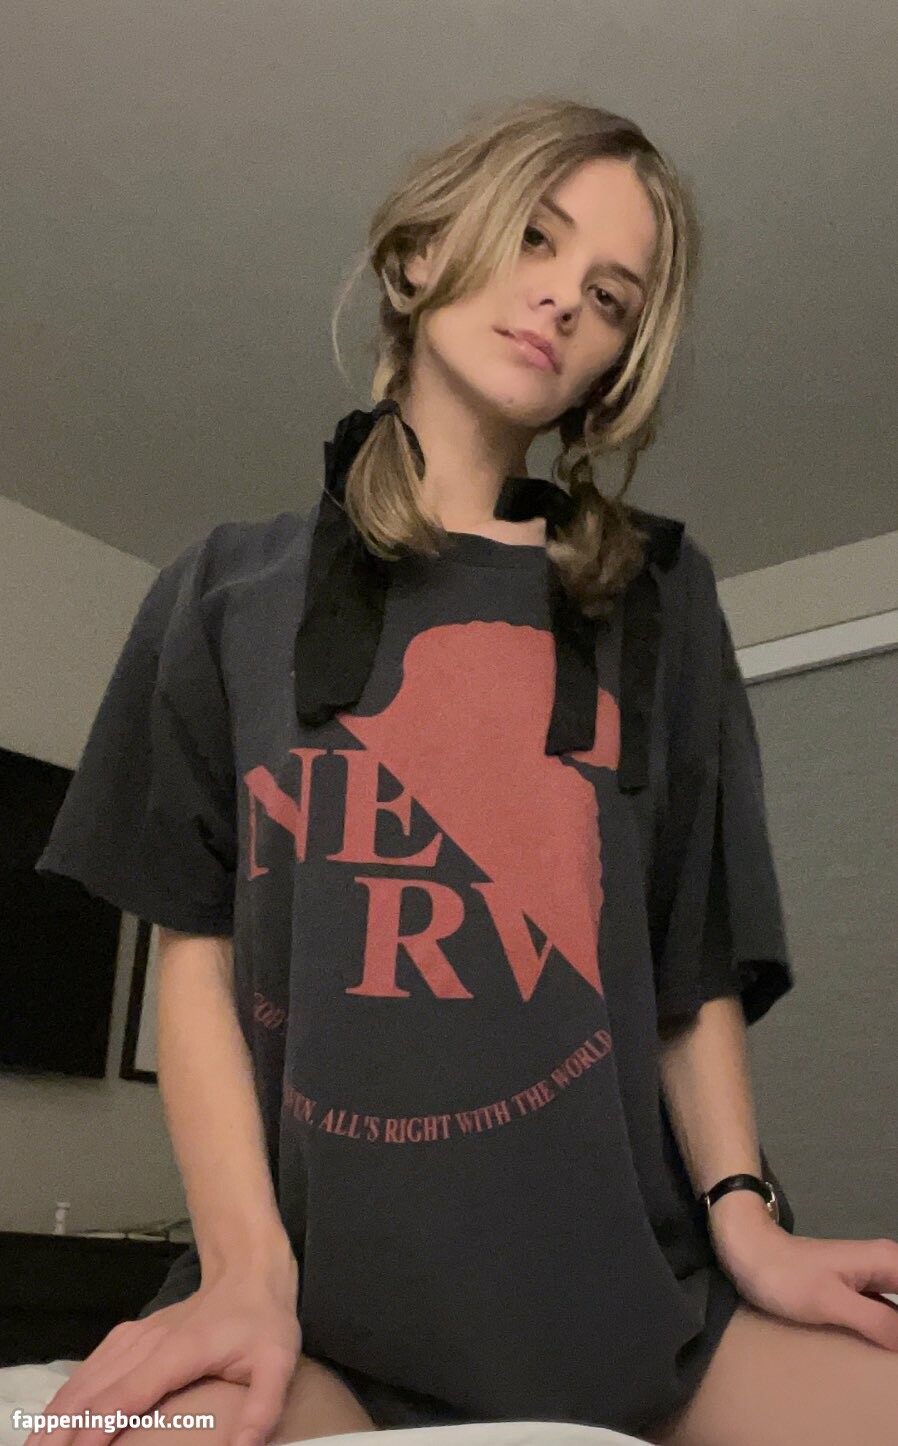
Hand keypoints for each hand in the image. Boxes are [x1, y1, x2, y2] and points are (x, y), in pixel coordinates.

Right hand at [23, 1256, 300, 1445]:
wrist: (248, 1269)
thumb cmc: (263, 1320)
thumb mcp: (277, 1363)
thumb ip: (261, 1409)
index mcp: (177, 1351)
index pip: (126, 1395)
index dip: (96, 1428)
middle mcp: (146, 1342)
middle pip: (93, 1391)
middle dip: (62, 1429)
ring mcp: (135, 1336)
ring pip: (84, 1378)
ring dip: (57, 1414)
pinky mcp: (130, 1336)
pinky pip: (90, 1367)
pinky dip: (68, 1395)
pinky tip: (55, 1418)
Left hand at [715, 1227, 897, 1351]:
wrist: (748, 1252)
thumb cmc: (787, 1275)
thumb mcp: (833, 1302)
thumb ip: (879, 1322)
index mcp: (888, 1262)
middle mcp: (886, 1265)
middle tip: (894, 1351)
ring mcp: (871, 1277)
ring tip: (891, 1351)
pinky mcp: (856, 1291)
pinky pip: (888, 1310)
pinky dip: (894, 1327)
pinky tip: (890, 1345)